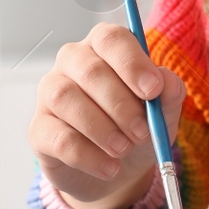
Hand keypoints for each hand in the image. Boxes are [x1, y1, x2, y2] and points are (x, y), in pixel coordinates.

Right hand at [29, 23, 185, 208]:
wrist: (115, 169)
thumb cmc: (138, 126)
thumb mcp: (163, 111)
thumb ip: (169, 93)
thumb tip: (166, 82)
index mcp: (104, 47)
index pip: (111, 39)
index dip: (132, 63)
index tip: (153, 90)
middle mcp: (72, 62)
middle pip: (90, 70)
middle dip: (121, 104)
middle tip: (143, 131)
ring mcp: (49, 93)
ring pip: (67, 99)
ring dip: (102, 128)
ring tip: (124, 149)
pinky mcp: (39, 130)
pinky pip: (59, 137)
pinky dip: (89, 156)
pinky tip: (110, 168)